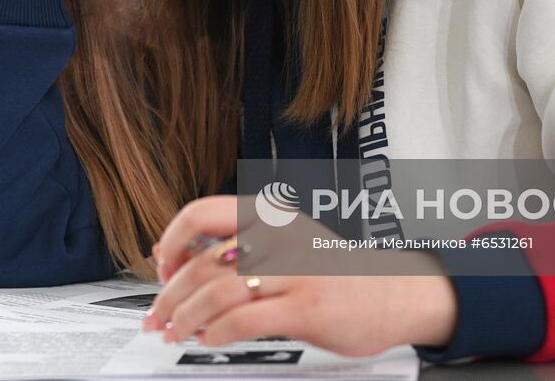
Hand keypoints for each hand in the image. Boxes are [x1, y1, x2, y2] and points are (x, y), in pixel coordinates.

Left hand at [146, 196, 456, 355]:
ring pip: (217, 291)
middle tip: (157, 316)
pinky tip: (210, 340)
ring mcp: (294, 272)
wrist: (397, 293)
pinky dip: (216, 333)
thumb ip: (232, 246)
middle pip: (202, 261)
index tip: (162, 269)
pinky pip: (244, 320)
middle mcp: (278, 237)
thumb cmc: (337, 273)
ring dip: (186, 317)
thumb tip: (169, 253)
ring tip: (176, 332)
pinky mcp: (306, 308)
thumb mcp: (283, 244)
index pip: (200, 213)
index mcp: (269, 216)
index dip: (171, 242)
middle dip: (169, 295)